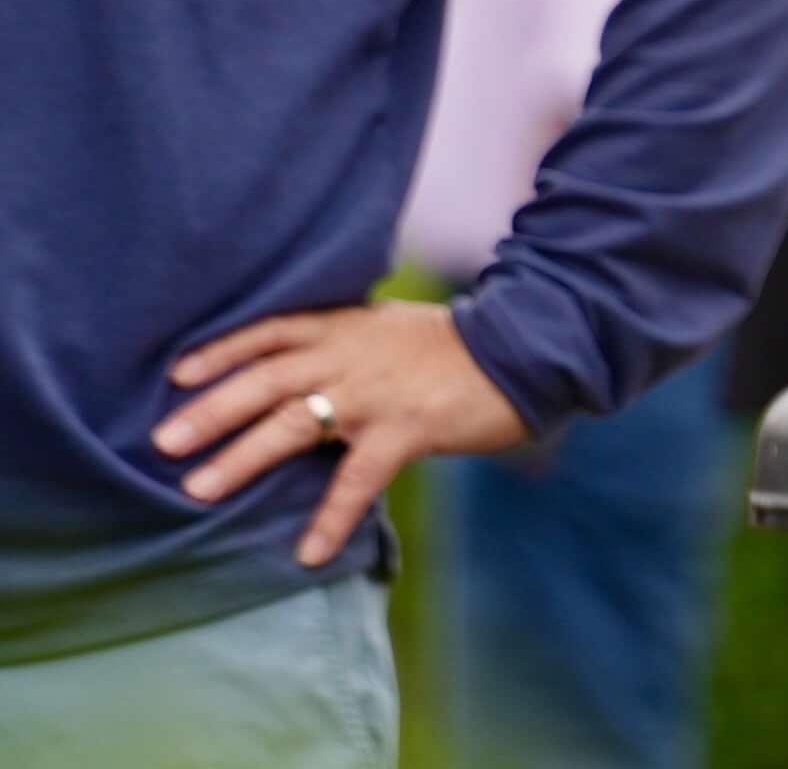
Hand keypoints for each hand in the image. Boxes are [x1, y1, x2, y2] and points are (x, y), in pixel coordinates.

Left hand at [155, 301, 529, 566]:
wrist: (530, 347)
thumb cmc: (460, 345)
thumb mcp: (395, 329)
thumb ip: (350, 343)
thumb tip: (304, 368)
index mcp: (348, 326)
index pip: (271, 332)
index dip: (222, 351)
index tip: (177, 373)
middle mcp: (351, 355)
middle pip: (266, 379)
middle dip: (212, 409)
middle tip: (164, 441)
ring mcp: (376, 393)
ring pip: (293, 422)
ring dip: (242, 458)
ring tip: (199, 489)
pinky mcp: (406, 429)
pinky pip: (356, 480)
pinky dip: (330, 518)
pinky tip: (308, 553)